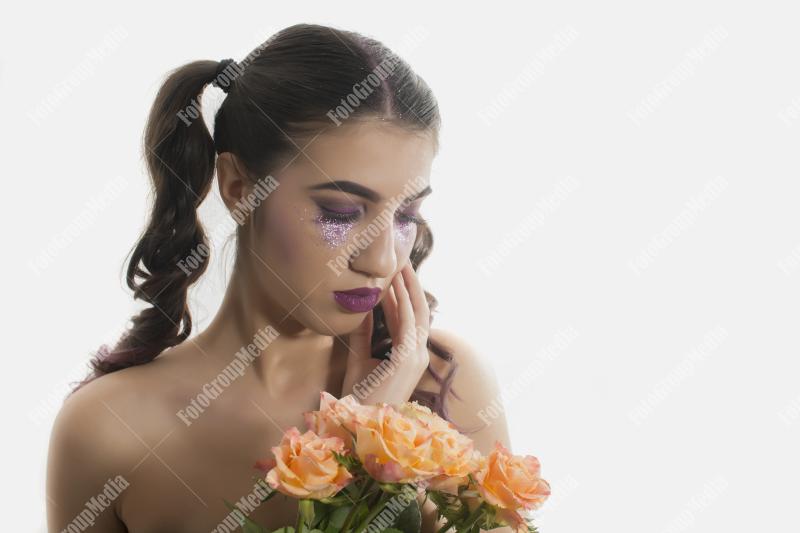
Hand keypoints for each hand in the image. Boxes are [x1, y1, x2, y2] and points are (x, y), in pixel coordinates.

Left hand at [340, 262, 430, 405]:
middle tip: (402, 259)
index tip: (394, 273)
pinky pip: (408, 323)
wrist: (358, 422)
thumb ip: (362, 333)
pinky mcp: (408, 359)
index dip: (402, 294)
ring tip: (401, 264)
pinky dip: (403, 302)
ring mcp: (416, 357)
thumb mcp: (358, 357)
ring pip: (418, 312)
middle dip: (411, 284)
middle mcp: (419, 354)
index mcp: (409, 356)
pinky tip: (394, 285)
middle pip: (420, 311)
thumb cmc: (359, 396)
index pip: (409, 318)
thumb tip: (362, 306)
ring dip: (409, 286)